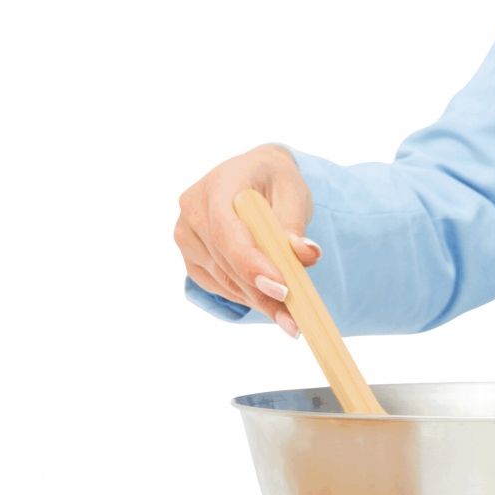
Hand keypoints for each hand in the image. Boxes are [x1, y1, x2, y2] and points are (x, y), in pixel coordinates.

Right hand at [174, 144, 319, 335]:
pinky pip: (218, 285)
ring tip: (290, 319)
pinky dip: (246, 297)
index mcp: (217, 185)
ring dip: (258, 301)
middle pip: (226, 262)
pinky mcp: (192, 257)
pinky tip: (270, 304)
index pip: (227, 233)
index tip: (281, 289)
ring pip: (223, 279)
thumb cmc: (274, 180)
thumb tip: (307, 254)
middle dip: (262, 293)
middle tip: (294, 319)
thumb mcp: (293, 192)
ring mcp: (187, 235)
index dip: (252, 264)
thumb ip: (295, 224)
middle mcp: (193, 210)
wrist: (255, 174)